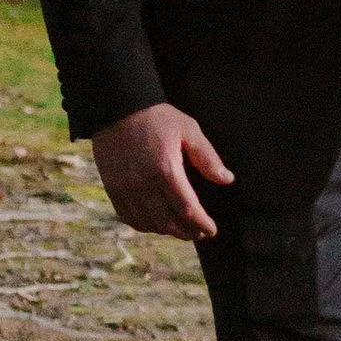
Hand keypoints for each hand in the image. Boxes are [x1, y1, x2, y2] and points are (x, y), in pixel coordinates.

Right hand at [90, 101, 234, 240]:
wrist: (117, 108)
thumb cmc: (157, 117)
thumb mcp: (188, 129)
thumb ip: (207, 157)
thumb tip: (227, 180)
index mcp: (166, 170)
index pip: (188, 210)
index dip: (202, 224)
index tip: (212, 230)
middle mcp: (144, 185)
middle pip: (168, 222)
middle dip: (187, 232)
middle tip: (200, 232)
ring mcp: (126, 189)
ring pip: (149, 224)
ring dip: (167, 231)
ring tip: (181, 229)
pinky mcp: (113, 189)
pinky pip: (129, 217)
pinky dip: (145, 225)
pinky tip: (156, 224)